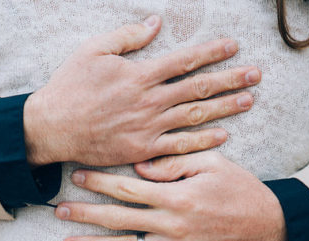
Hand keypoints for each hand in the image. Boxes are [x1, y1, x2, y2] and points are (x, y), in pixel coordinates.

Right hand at [24, 15, 260, 166]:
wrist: (52, 128)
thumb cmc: (70, 87)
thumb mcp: (93, 50)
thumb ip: (128, 36)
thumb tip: (155, 22)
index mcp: (139, 75)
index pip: (184, 60)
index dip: (211, 52)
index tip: (233, 47)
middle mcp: (149, 101)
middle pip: (198, 88)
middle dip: (229, 79)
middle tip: (256, 74)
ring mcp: (148, 128)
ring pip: (194, 116)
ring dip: (224, 108)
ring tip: (248, 100)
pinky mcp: (142, 150)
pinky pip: (179, 146)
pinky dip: (202, 141)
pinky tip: (223, 135)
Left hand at [54, 152, 288, 240]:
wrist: (267, 226)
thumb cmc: (239, 189)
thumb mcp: (211, 163)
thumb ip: (174, 162)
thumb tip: (139, 167)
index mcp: (176, 196)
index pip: (127, 188)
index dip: (99, 182)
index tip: (76, 177)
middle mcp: (171, 225)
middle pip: (118, 218)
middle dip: (86, 214)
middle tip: (59, 212)